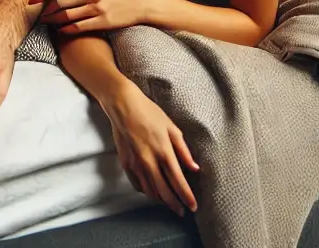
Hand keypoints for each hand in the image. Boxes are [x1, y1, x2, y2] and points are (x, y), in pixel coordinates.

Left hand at [31, 0, 158, 34]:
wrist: (142, 2)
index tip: (33, 0)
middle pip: (60, 2)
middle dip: (46, 10)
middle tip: (39, 16)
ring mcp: (96, 8)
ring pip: (66, 16)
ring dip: (53, 21)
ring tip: (47, 24)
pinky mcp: (102, 21)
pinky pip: (79, 27)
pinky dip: (67, 30)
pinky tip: (61, 31)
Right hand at [107, 83, 199, 216]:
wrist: (123, 105)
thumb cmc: (149, 113)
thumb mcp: (171, 127)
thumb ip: (183, 150)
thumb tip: (194, 168)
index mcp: (164, 151)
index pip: (178, 181)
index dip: (186, 196)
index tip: (193, 206)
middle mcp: (149, 161)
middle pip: (163, 191)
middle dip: (174, 204)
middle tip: (182, 212)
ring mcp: (135, 164)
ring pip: (149, 190)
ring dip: (160, 199)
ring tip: (169, 203)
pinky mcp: (125, 163)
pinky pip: (137, 184)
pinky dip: (146, 191)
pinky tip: (152, 191)